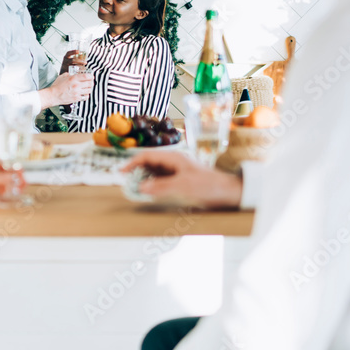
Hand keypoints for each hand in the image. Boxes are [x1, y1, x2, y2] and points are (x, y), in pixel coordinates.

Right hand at [48, 72, 92, 105]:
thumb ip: (70, 74)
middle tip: (90, 82)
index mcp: (73, 78)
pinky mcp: (76, 98)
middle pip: (90, 83)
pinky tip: (84, 93)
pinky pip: (85, 97)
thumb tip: (74, 74)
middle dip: (91, 82)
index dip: (91, 76)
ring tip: (88, 87)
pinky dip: (86, 95)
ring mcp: (77, 92)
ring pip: (89, 90)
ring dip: (89, 88)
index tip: (91, 76)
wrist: (53, 95)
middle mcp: (76, 85)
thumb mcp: (63, 76)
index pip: (87, 76)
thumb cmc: (56, 86)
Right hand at [59, 49, 86, 74]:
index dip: (73, 51)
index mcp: (66, 57)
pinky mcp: (67, 72)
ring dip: (80, 66)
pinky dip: (78, 70)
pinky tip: (82, 70)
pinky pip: (73, 71)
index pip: (68, 53)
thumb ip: (76, 58)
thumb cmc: (69, 64)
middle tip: (85, 62)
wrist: (63, 72)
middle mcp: (65, 61)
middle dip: (79, 61)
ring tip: (84, 67)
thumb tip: (85, 57)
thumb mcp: (70, 60)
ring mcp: (66, 67)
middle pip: (72, 60)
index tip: (78, 51)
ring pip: (74, 66)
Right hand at [121, 151, 241, 207]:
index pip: (147, 156)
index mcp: (173, 158)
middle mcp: (174, 162)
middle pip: (149, 163)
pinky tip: (150, 193)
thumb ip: (161, 187)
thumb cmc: (208, 186)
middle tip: (126, 184)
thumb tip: (141, 188)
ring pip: (154, 172)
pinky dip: (153, 185)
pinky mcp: (181, 180)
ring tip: (135, 190)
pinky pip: (162, 180)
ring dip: (144, 179)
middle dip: (136, 172)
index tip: (120, 173)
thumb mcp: (183, 187)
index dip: (132, 163)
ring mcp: (177, 171)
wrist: (228, 192)